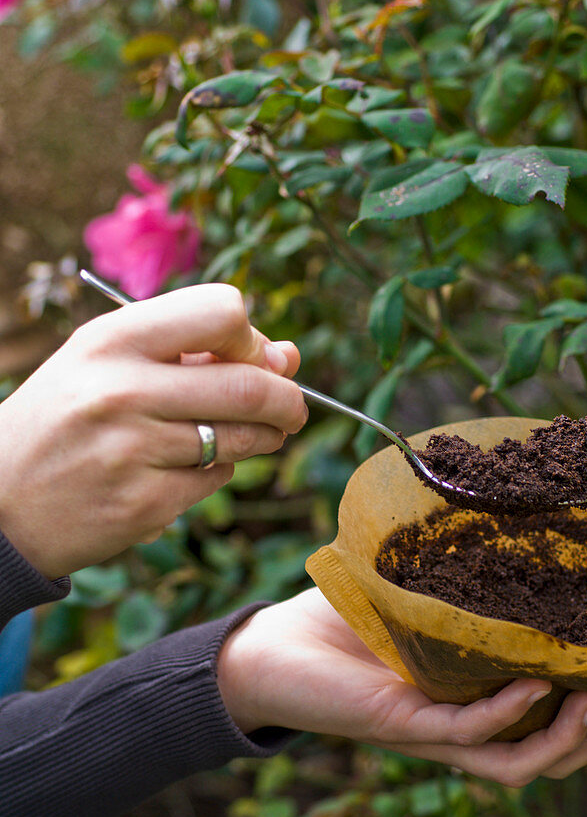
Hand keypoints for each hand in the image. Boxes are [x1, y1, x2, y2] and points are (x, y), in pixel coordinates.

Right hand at [0, 284, 306, 577]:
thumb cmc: (63, 419)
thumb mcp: (107, 365)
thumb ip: (194, 353)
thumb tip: (288, 356)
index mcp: (111, 340)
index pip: (223, 312)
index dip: (251, 337)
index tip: (252, 358)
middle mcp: (121, 391)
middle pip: (250, 385)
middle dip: (288, 399)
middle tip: (292, 409)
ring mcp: (133, 451)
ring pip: (241, 438)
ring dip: (264, 437)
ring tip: (252, 435)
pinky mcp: (145, 505)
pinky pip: (215, 479)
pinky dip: (218, 471)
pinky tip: (188, 467)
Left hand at [217, 588, 586, 785]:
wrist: (267, 648)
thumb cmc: (337, 617)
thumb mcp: (411, 588)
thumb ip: (453, 568)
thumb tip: (498, 505)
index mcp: (468, 697)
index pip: (546, 718)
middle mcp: (456, 724)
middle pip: (546, 754)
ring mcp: (430, 732)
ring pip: (516, 763)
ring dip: (564, 741)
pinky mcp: (400, 725)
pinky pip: (466, 734)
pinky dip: (506, 714)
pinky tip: (532, 685)